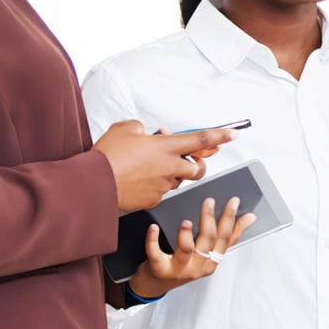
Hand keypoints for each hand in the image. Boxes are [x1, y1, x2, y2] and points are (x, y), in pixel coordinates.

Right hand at [94, 120, 232, 211]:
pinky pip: (160, 192)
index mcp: (166, 147)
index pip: (201, 140)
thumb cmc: (108, 158)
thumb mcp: (125, 129)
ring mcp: (163, 186)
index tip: (233, 134)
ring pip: (177, 181)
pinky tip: (138, 181)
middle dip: (197, 165)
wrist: (94, 185)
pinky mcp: (153, 200)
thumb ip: (140, 128)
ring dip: (171, 174)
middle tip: (190, 160)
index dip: (220, 136)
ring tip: (149, 167)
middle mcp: (169, 168)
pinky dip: (154, 186)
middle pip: (198, 169)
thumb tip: (144, 132)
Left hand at [127, 194, 255, 299]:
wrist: (156, 284)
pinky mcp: (160, 269)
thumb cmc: (184, 266)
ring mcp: (179, 269)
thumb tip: (249, 218)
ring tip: (186, 221)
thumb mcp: (208, 253)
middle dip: (210, 219)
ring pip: (187, 249)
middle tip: (209, 201)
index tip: (233, 201)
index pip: (226, 239)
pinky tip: (154, 228)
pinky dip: (153, 240)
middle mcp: (198, 266)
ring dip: (186, 234)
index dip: (231, 219)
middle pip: (208, 241)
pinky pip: (156, 254)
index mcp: (212, 261)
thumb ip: (228, 236)